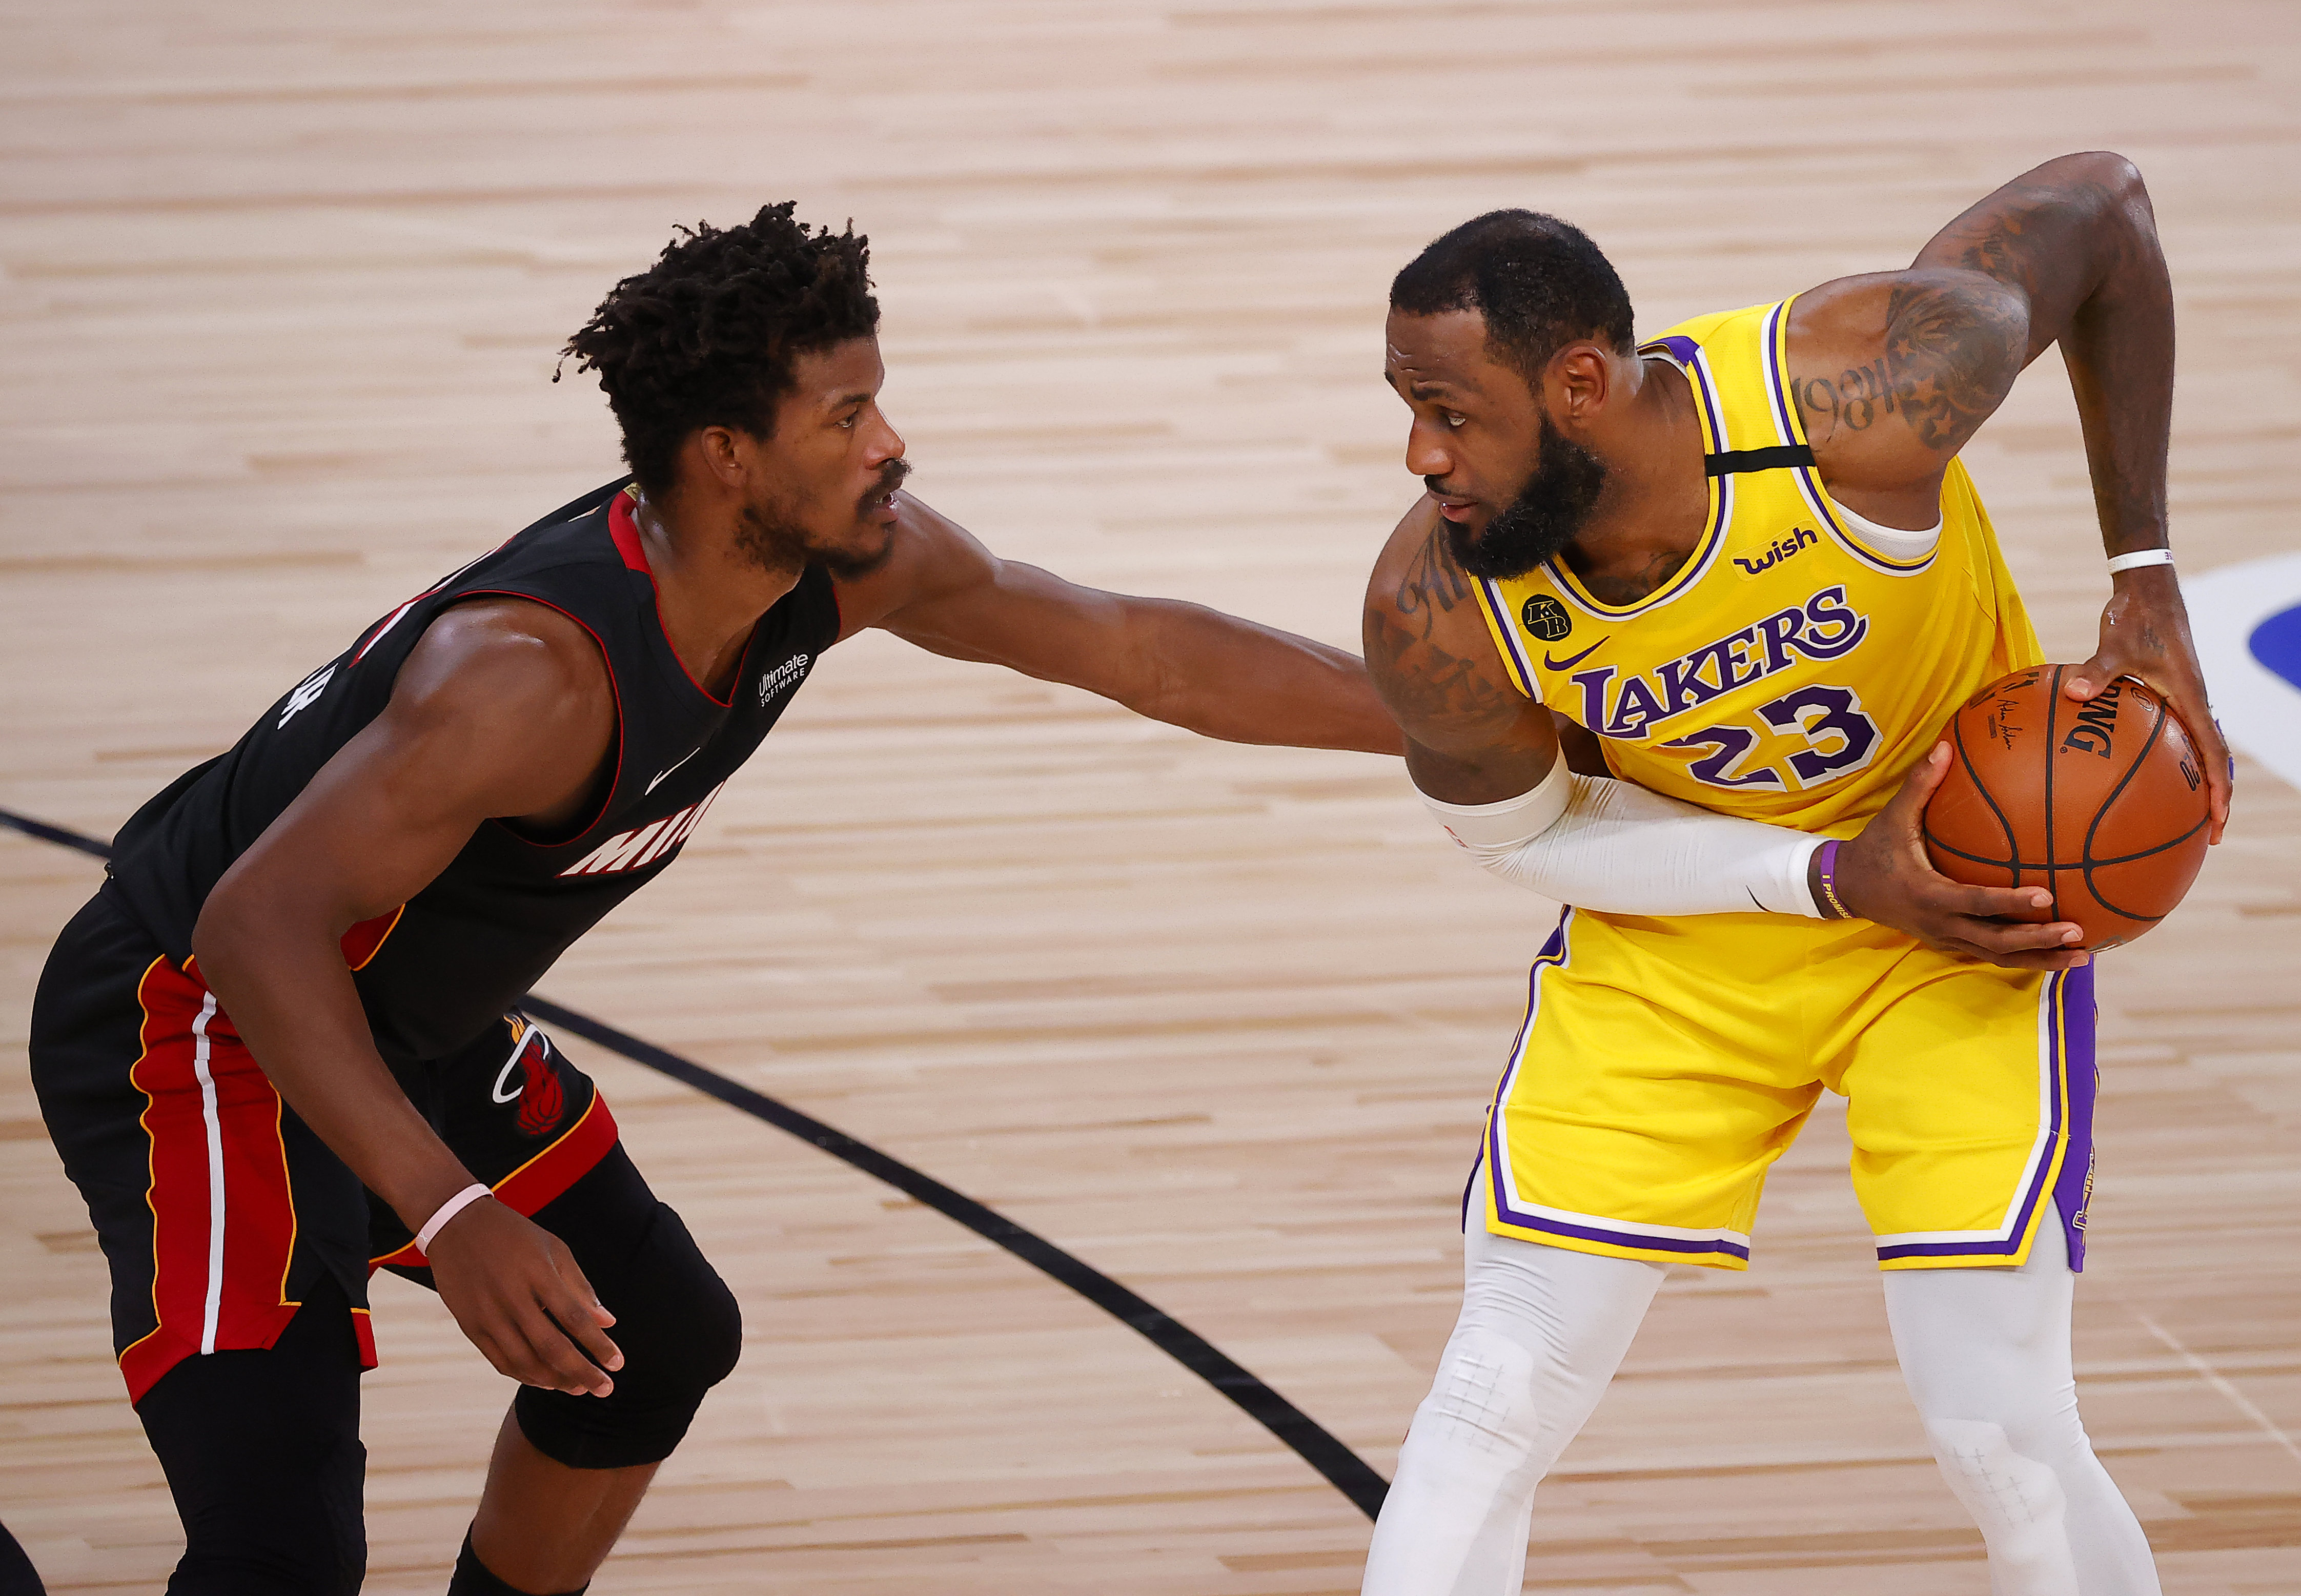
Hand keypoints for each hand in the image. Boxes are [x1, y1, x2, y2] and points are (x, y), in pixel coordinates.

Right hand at [423, 1197, 622, 1395]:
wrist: (457, 1225)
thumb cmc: (515, 1236)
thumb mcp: (553, 1250)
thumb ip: (580, 1287)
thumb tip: (609, 1322)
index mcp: (538, 1273)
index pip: (575, 1318)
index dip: (598, 1344)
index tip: (619, 1364)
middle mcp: (512, 1296)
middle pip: (551, 1347)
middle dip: (582, 1372)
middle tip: (605, 1389)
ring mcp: (488, 1313)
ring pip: (524, 1361)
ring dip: (555, 1380)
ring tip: (578, 1388)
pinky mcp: (470, 1325)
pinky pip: (500, 1361)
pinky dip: (525, 1375)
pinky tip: (545, 1380)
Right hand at [1826, 744, 2089, 970]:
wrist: (1846, 888)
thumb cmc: (1873, 851)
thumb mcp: (1892, 819)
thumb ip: (1920, 786)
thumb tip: (1945, 747)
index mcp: (1929, 895)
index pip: (1976, 903)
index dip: (2011, 902)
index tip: (2047, 895)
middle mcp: (1940, 925)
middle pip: (1996, 943)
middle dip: (2038, 942)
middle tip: (2077, 932)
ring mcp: (1945, 938)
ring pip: (1998, 957)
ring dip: (2038, 959)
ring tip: (2080, 958)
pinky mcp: (1949, 944)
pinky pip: (1990, 954)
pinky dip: (2023, 957)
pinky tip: (2054, 954)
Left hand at [2069, 565, 2231, 842]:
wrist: (2147, 592)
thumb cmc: (2134, 617)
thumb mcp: (2113, 645)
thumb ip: (2096, 671)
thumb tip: (2074, 693)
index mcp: (2191, 696)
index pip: (2212, 751)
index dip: (2217, 788)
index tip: (2216, 821)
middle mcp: (2195, 701)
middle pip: (2212, 758)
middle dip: (2212, 797)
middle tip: (2205, 834)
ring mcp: (2184, 698)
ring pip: (2198, 748)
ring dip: (2195, 780)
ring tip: (2179, 816)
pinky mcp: (2169, 693)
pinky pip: (2174, 733)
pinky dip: (2167, 756)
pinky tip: (2137, 773)